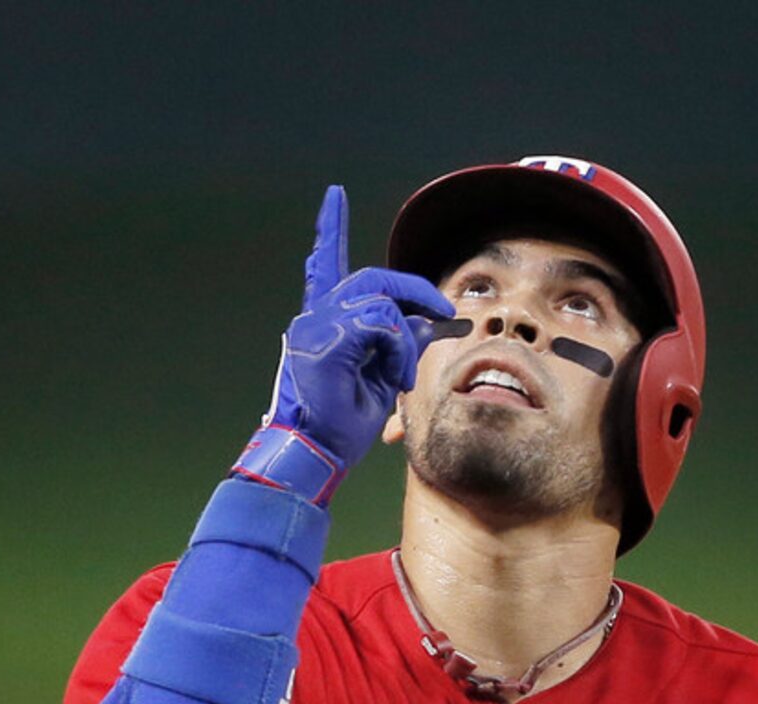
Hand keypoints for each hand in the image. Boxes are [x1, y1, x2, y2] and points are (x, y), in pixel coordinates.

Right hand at [263, 185, 455, 473]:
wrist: (315, 452)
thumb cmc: (341, 425)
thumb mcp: (382, 376)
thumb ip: (400, 344)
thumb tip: (428, 323)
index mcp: (322, 323)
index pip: (325, 264)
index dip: (330, 229)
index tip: (334, 196)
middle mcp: (314, 316)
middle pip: (372, 278)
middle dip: (414, 290)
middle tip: (442, 311)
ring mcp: (317, 324)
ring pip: (380, 299)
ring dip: (404, 339)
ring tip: (401, 375)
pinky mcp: (328, 338)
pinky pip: (381, 323)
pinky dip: (397, 350)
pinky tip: (394, 376)